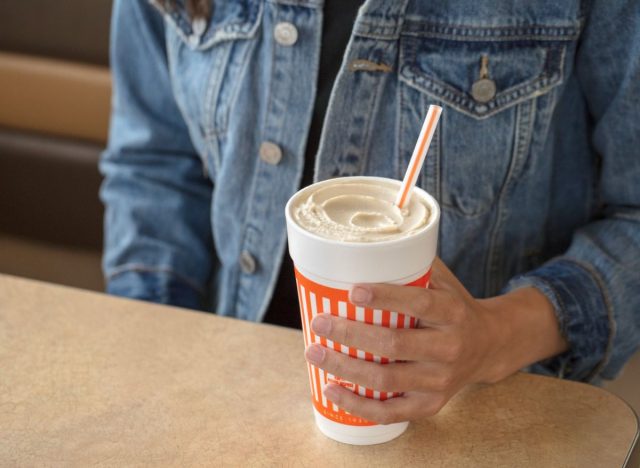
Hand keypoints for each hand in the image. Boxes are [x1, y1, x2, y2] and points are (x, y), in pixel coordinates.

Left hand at [304, 258, 566, 423]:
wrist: (489, 346)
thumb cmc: (453, 307)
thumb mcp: (443, 282)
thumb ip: (413, 266)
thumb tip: (365, 245)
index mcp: (452, 313)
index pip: (419, 304)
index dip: (386, 298)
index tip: (353, 291)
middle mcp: (450, 348)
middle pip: (395, 345)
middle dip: (352, 334)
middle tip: (320, 323)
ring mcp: (440, 381)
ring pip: (387, 380)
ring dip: (346, 368)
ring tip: (315, 353)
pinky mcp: (431, 405)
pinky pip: (391, 412)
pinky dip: (358, 405)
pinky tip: (331, 390)